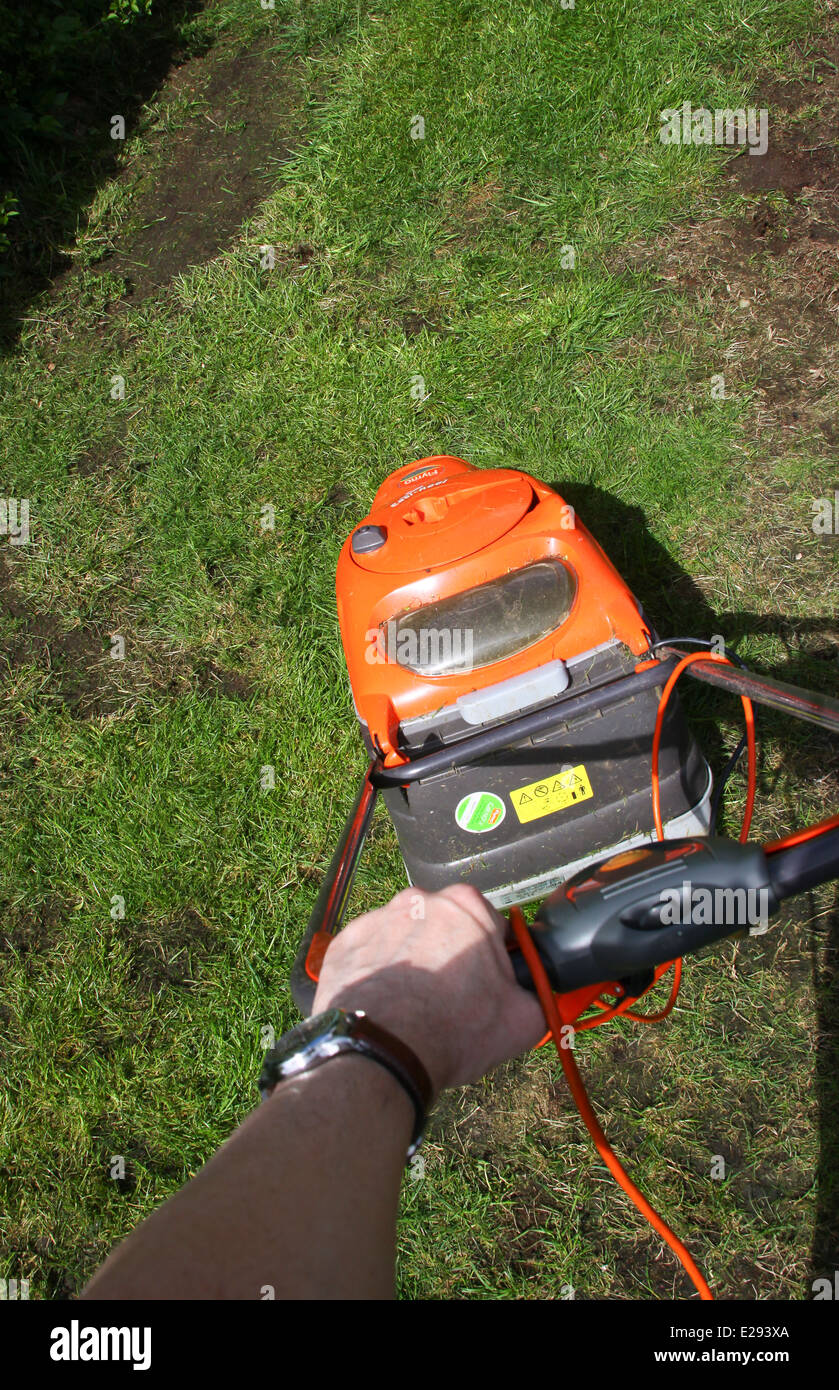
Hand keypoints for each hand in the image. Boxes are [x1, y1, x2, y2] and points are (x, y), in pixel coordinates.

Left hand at [312, 884, 545, 1098]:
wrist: (382, 1050)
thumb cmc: (453, 1030)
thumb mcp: (522, 1021)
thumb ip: (538, 996)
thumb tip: (538, 996)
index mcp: (468, 907)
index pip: (490, 924)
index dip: (491, 957)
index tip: (485, 985)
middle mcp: (420, 900)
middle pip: (444, 927)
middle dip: (448, 955)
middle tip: (449, 1000)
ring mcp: (378, 918)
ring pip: (404, 938)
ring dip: (410, 963)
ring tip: (412, 1008)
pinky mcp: (345, 942)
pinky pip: (369, 954)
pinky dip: (377, 974)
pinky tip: (384, 1006)